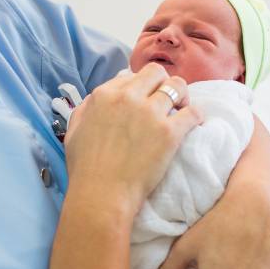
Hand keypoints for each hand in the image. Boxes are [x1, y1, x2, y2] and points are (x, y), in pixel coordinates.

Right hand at [64, 64, 199, 212]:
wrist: (101, 195)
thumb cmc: (85, 169)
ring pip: (178, 86)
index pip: (130, 76)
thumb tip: (98, 99)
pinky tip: (194, 123)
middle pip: (156, 73)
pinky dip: (196, 115)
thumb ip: (86, 109)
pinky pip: (193, 112)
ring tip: (181, 110)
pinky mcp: (169, 132)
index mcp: (104, 95)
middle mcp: (128, 97)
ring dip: (182, 96)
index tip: (144, 101)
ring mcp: (150, 113)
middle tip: (166, 102)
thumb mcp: (74, 131)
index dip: (140, 88)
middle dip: (163, 83)